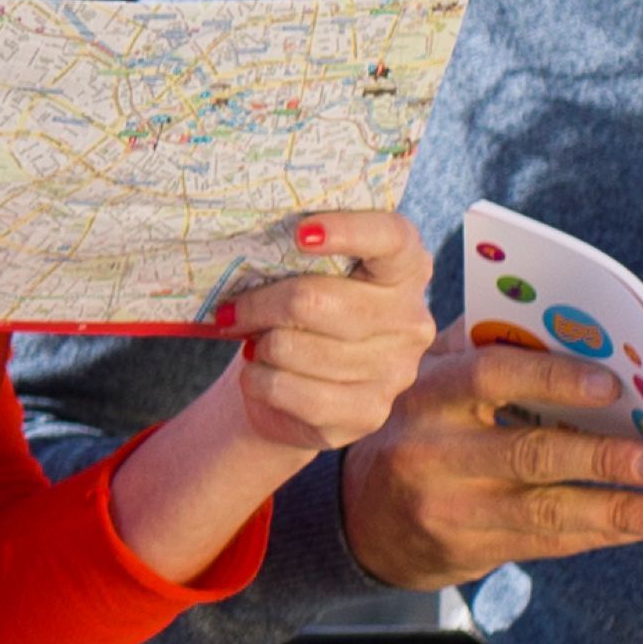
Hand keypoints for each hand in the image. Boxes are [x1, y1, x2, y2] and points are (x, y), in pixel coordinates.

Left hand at [98, 227, 421, 582]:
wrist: (298, 395)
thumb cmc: (303, 318)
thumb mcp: (308, 278)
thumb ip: (302, 258)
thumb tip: (248, 251)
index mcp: (406, 269)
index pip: (391, 238)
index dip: (348, 230)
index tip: (300, 233)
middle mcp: (411, 319)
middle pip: (315, 300)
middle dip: (259, 304)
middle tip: (231, 310)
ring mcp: (395, 371)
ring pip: (294, 348)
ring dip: (259, 346)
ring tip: (256, 345)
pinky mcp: (368, 413)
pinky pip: (289, 390)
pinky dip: (258, 381)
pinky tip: (259, 376)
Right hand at [343, 323, 642, 586]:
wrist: (362, 517)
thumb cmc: (418, 431)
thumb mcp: (430, 381)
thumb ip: (485, 349)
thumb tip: (578, 332)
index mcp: (428, 393)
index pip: (491, 376)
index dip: (552, 378)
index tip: (613, 385)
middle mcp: (431, 451)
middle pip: (528, 453)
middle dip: (603, 458)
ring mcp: (447, 507)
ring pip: (544, 509)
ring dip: (615, 510)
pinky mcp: (464, 549)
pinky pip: (543, 543)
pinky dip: (597, 534)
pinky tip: (638, 527)